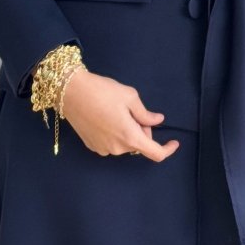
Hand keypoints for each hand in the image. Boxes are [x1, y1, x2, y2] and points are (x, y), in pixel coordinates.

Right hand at [61, 69, 179, 161]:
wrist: (71, 92)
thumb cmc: (102, 91)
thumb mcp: (130, 97)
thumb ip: (146, 113)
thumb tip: (158, 121)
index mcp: (130, 137)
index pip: (155, 153)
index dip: (167, 149)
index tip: (174, 142)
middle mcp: (117, 149)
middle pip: (139, 144)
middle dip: (142, 130)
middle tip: (133, 110)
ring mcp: (103, 150)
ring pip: (125, 144)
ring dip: (128, 132)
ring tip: (116, 111)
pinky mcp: (92, 146)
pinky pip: (112, 143)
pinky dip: (115, 134)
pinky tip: (105, 117)